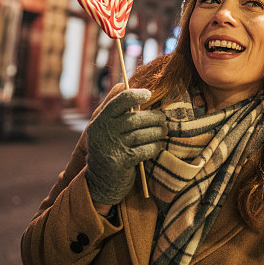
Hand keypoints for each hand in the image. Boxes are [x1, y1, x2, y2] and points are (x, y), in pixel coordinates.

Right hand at [85, 88, 166, 204]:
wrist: (99, 182)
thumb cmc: (108, 148)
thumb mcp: (103, 127)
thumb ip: (113, 107)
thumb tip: (123, 83)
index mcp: (100, 120)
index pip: (120, 101)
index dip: (136, 95)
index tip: (148, 94)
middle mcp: (104, 132)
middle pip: (135, 118)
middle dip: (153, 117)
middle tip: (163, 119)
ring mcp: (112, 147)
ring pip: (142, 134)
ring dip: (157, 132)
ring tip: (163, 131)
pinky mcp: (122, 162)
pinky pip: (145, 150)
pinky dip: (155, 147)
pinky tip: (158, 146)